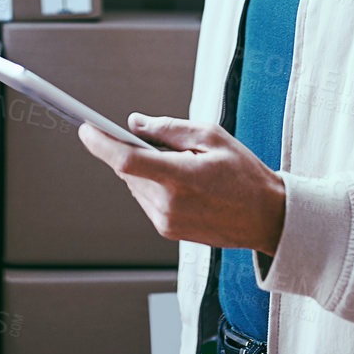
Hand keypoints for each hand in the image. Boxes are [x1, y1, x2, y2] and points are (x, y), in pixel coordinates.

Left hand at [78, 114, 286, 255]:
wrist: (267, 218)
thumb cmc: (245, 175)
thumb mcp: (211, 136)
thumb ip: (168, 129)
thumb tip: (135, 124)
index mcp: (179, 179)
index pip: (125, 161)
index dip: (100, 143)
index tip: (86, 128)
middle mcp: (167, 204)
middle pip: (128, 170)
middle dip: (133, 151)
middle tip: (159, 141)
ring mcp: (166, 221)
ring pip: (135, 184)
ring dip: (145, 169)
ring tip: (180, 164)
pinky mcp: (167, 229)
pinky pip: (145, 199)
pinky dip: (153, 184)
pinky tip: (181, 181)